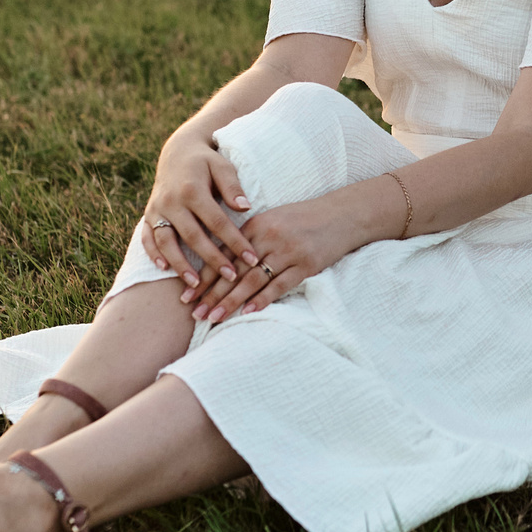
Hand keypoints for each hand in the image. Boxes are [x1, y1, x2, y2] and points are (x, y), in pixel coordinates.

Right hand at [141, 131, 258, 301]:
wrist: (178, 151)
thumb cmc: (207, 161)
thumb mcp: (222, 166)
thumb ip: (233, 187)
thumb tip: (246, 208)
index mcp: (192, 189)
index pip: (217, 222)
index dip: (235, 242)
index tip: (252, 259)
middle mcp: (171, 201)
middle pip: (193, 236)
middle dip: (212, 259)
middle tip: (231, 277)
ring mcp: (157, 209)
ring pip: (166, 241)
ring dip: (180, 264)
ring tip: (195, 284)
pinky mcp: (148, 215)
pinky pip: (147, 238)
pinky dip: (153, 254)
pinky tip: (164, 269)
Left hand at [191, 196, 362, 322]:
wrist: (343, 214)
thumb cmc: (305, 219)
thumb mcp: (273, 221)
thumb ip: (250, 239)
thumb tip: (224, 264)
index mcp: (256, 225)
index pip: (224, 255)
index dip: (205, 277)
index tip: (187, 296)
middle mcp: (269, 237)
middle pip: (234, 270)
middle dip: (212, 294)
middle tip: (194, 314)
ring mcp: (288, 251)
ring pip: (253, 279)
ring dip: (231, 301)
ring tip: (214, 317)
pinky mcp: (306, 264)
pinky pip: (280, 285)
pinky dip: (263, 299)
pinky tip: (248, 312)